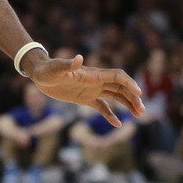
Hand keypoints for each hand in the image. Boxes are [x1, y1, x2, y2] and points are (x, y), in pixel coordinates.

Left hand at [28, 53, 144, 126]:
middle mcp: (96, 82)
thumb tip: (78, 59)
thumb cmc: (48, 70)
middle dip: (132, 97)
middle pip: (120, 88)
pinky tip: (118, 124)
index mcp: (93, 74)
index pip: (117, 77)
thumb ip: (68, 65)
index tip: (138, 93)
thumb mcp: (57, 68)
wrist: (40, 75)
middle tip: (142, 110)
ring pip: (115, 97)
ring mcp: (92, 90)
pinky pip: (102, 107)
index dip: (129, 83)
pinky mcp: (85, 99)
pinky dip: (111, 115)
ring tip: (139, 114)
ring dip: (127, 104)